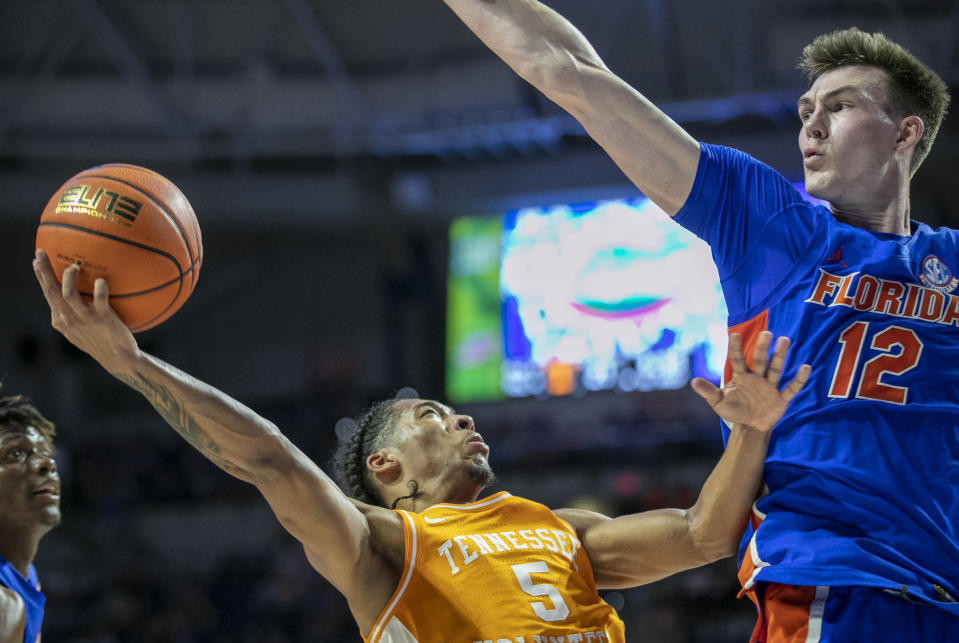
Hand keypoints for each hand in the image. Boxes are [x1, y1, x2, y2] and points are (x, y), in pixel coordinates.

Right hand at [33, 248, 138, 374]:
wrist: (118, 358)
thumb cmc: (100, 340)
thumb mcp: (80, 327)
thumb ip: (73, 312)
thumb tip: (73, 289)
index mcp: (61, 319)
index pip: (48, 293)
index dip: (41, 276)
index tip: (36, 259)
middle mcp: (68, 318)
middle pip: (51, 291)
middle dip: (44, 271)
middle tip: (41, 253)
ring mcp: (85, 319)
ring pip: (68, 294)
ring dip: (69, 278)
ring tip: (74, 266)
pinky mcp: (103, 319)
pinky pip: (100, 299)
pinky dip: (99, 289)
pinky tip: (101, 280)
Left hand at [690, 331, 809, 431]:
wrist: (750, 426)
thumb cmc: (734, 410)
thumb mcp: (719, 402)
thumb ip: (708, 392)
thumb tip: (693, 382)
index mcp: (741, 376)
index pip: (737, 360)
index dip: (735, 348)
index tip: (733, 334)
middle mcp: (757, 377)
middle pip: (760, 360)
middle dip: (763, 347)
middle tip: (767, 333)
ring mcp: (770, 386)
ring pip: (776, 369)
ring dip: (780, 356)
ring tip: (785, 340)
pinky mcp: (781, 398)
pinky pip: (791, 388)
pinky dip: (798, 379)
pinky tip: (805, 367)